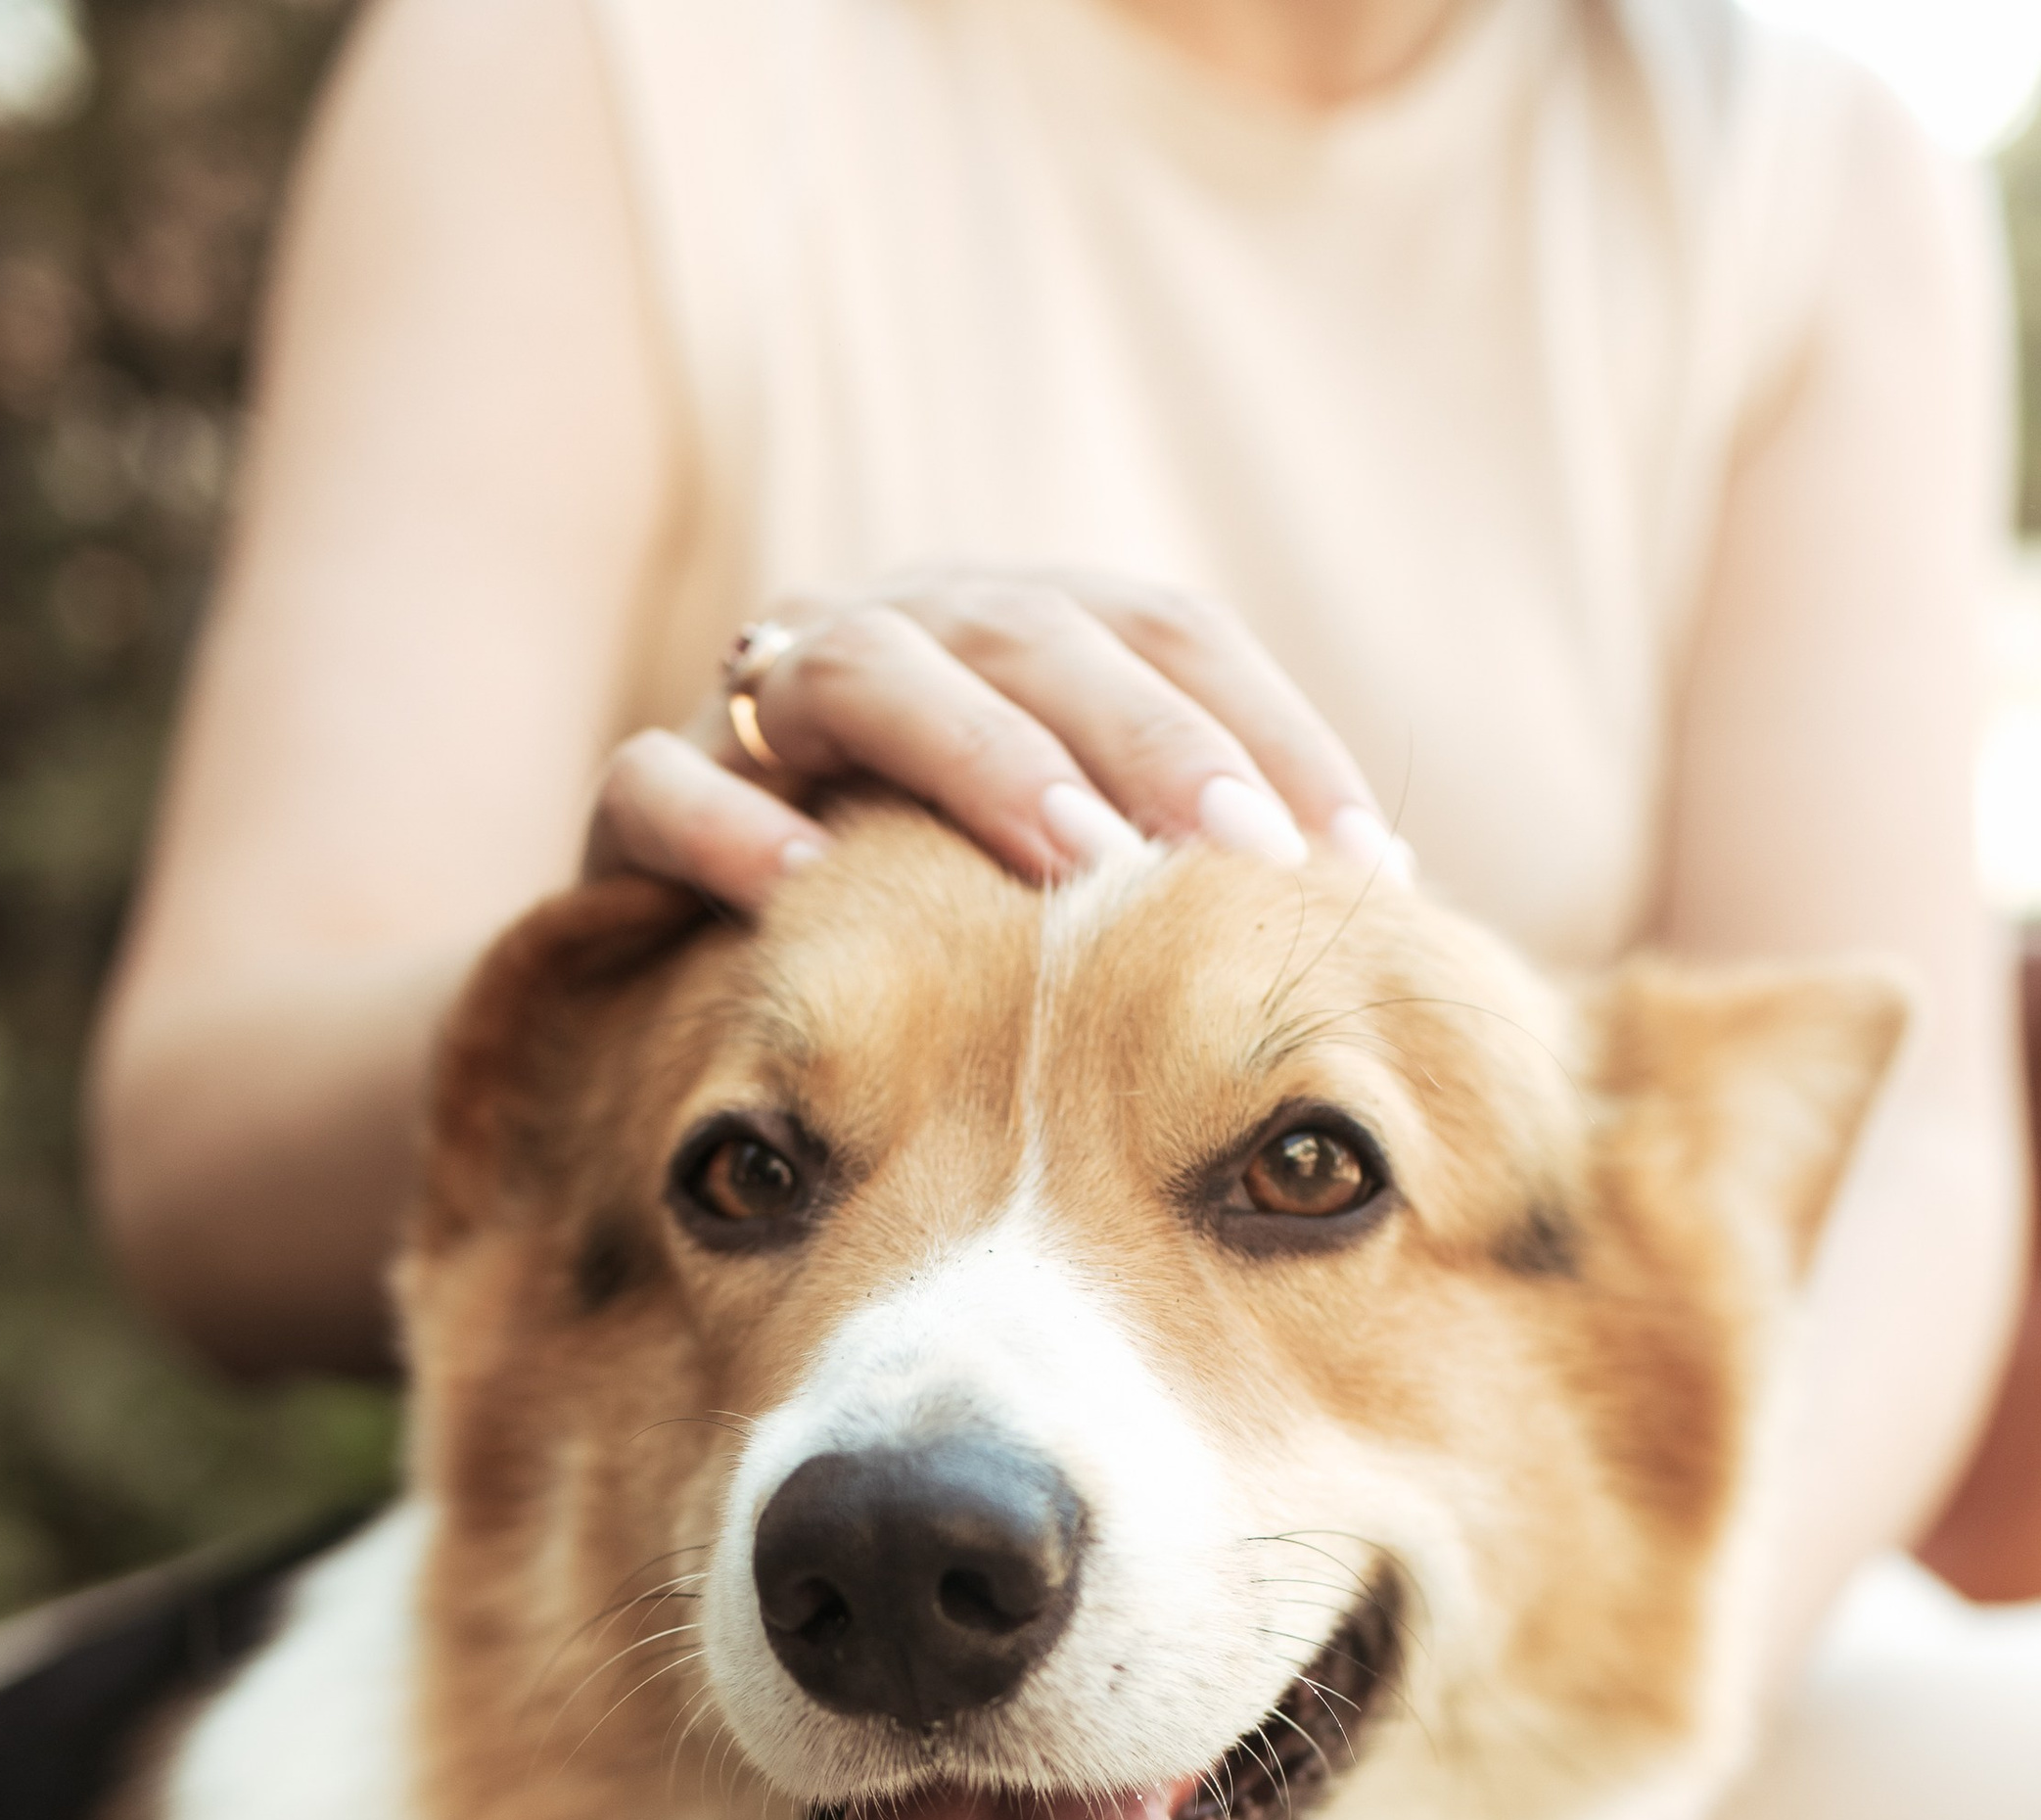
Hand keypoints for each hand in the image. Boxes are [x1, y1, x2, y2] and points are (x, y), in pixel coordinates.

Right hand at [582, 564, 1404, 912]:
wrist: (688, 965)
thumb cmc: (938, 939)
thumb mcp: (1081, 882)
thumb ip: (1202, 862)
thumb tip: (1406, 898)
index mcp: (1021, 631)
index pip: (1168, 634)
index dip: (1272, 732)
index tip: (1366, 866)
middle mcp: (898, 631)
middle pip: (1030, 634)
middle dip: (1146, 743)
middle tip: (1241, 860)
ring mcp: (754, 703)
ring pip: (860, 670)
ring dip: (977, 758)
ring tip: (1070, 861)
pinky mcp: (634, 799)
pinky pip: (655, 780)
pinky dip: (726, 823)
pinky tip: (804, 890)